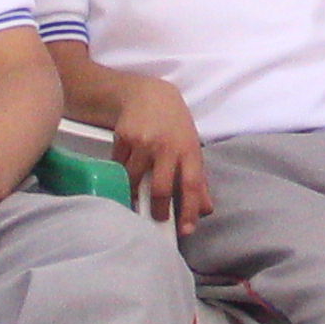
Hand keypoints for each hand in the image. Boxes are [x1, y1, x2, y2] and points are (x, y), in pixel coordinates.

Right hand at [106, 78, 209, 227]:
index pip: (192, 185)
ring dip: (133, 192)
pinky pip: (118, 166)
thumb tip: (206, 210)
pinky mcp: (123, 138)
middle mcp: (166, 146)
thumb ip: (199, 179)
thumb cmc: (174, 124)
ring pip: (134, 180)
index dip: (189, 210)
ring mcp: (143, 142)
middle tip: (156, 218)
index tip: (186, 230)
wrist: (148, 94)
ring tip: (137, 194)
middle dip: (157, 210)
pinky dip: (121, 173)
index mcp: (188, 150)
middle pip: (160, 189)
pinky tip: (125, 169)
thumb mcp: (192, 147)